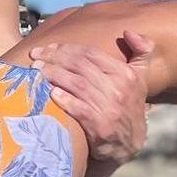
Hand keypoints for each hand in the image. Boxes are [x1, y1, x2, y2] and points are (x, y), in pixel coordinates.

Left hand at [30, 30, 154, 166]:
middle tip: (35, 56)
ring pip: (76, 84)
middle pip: (80, 66)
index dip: (66, 48)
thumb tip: (128, 31)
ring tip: (36, 70)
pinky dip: (64, 99)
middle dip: (54, 58)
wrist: (129, 144)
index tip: (48, 47)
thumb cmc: (129, 106)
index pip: (91, 53)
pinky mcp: (100, 127)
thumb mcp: (141, 77)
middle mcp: (119, 89)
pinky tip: (50, 92)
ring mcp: (109, 108)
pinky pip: (78, 108)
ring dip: (53, 74)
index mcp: (126, 74)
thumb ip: (141, 52)